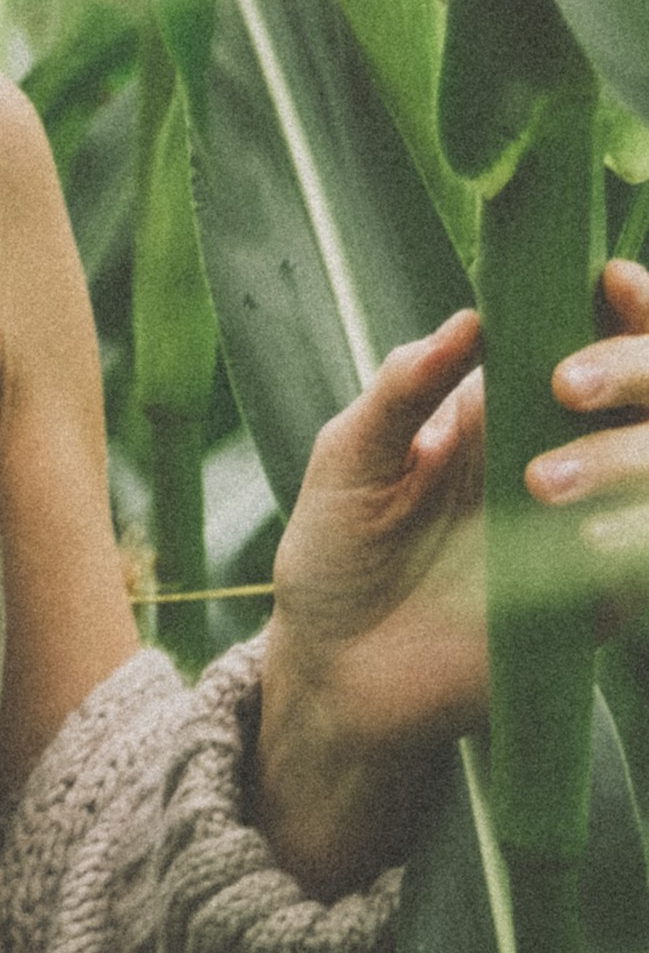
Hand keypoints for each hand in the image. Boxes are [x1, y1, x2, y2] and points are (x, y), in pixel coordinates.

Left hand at [254, 261, 648, 897]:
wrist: (335, 672)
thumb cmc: (338, 553)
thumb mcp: (349, 459)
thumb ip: (400, 391)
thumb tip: (468, 323)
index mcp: (508, 408)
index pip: (591, 339)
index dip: (623, 305)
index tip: (607, 281)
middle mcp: (563, 455)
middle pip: (648, 391)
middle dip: (632, 367)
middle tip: (566, 382)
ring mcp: (587, 526)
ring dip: (626, 456)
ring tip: (539, 482)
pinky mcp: (595, 601)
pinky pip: (641, 557)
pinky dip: (630, 538)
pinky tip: (586, 542)